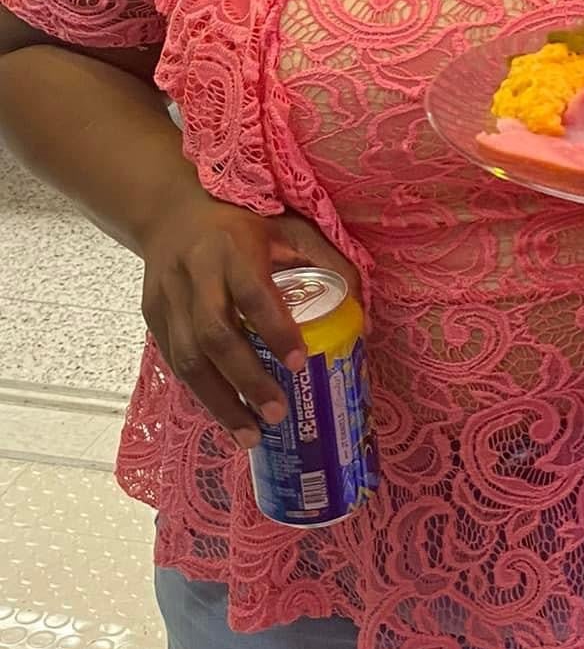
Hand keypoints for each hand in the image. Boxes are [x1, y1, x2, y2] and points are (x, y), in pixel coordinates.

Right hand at [140, 198, 360, 448]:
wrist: (169, 212)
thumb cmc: (241, 222)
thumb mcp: (287, 226)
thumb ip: (325, 260)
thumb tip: (365, 312)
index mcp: (233, 248)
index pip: (254, 293)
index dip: (276, 330)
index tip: (300, 364)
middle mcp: (196, 274)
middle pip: (216, 335)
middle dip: (246, 380)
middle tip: (276, 415)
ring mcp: (168, 298)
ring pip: (188, 358)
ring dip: (219, 402)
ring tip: (250, 435)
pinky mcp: (152, 317)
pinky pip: (175, 363)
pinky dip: (201, 393)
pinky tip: (225, 415)